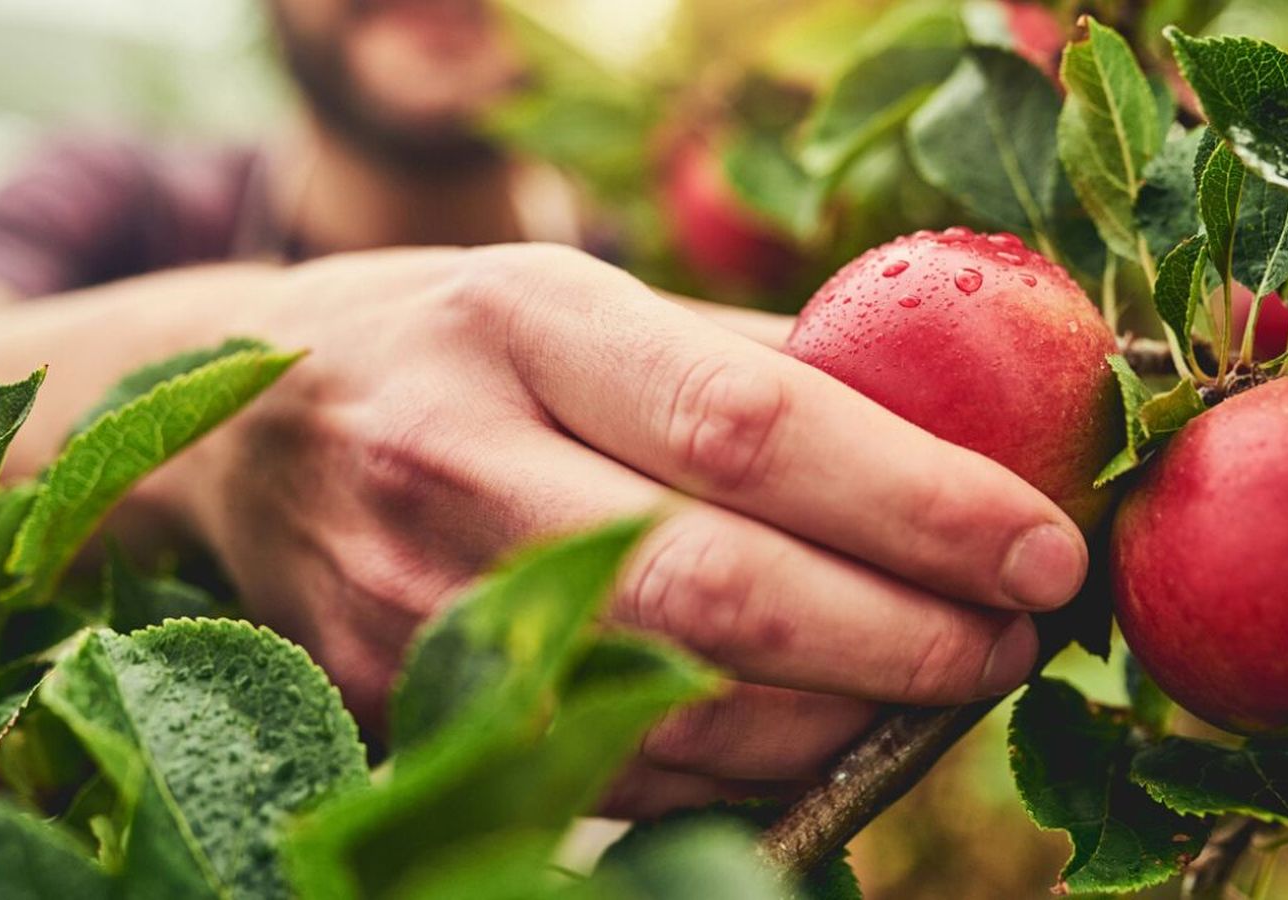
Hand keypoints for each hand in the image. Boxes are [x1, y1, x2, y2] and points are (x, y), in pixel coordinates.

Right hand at [162, 243, 1087, 816]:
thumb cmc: (450, 345)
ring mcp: (412, 602)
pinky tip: (821, 727)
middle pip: (722, 591)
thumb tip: (955, 442)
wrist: (245, 441)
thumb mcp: (582, 301)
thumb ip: (750, 364)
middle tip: (1012, 636)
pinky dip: (746, 765)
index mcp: (523, 323)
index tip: (1043, 548)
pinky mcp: (401, 703)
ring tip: (940, 680)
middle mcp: (456, 462)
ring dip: (844, 718)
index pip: (750, 426)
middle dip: (905, 637)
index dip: (918, 502)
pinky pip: (614, 769)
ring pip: (678, 709)